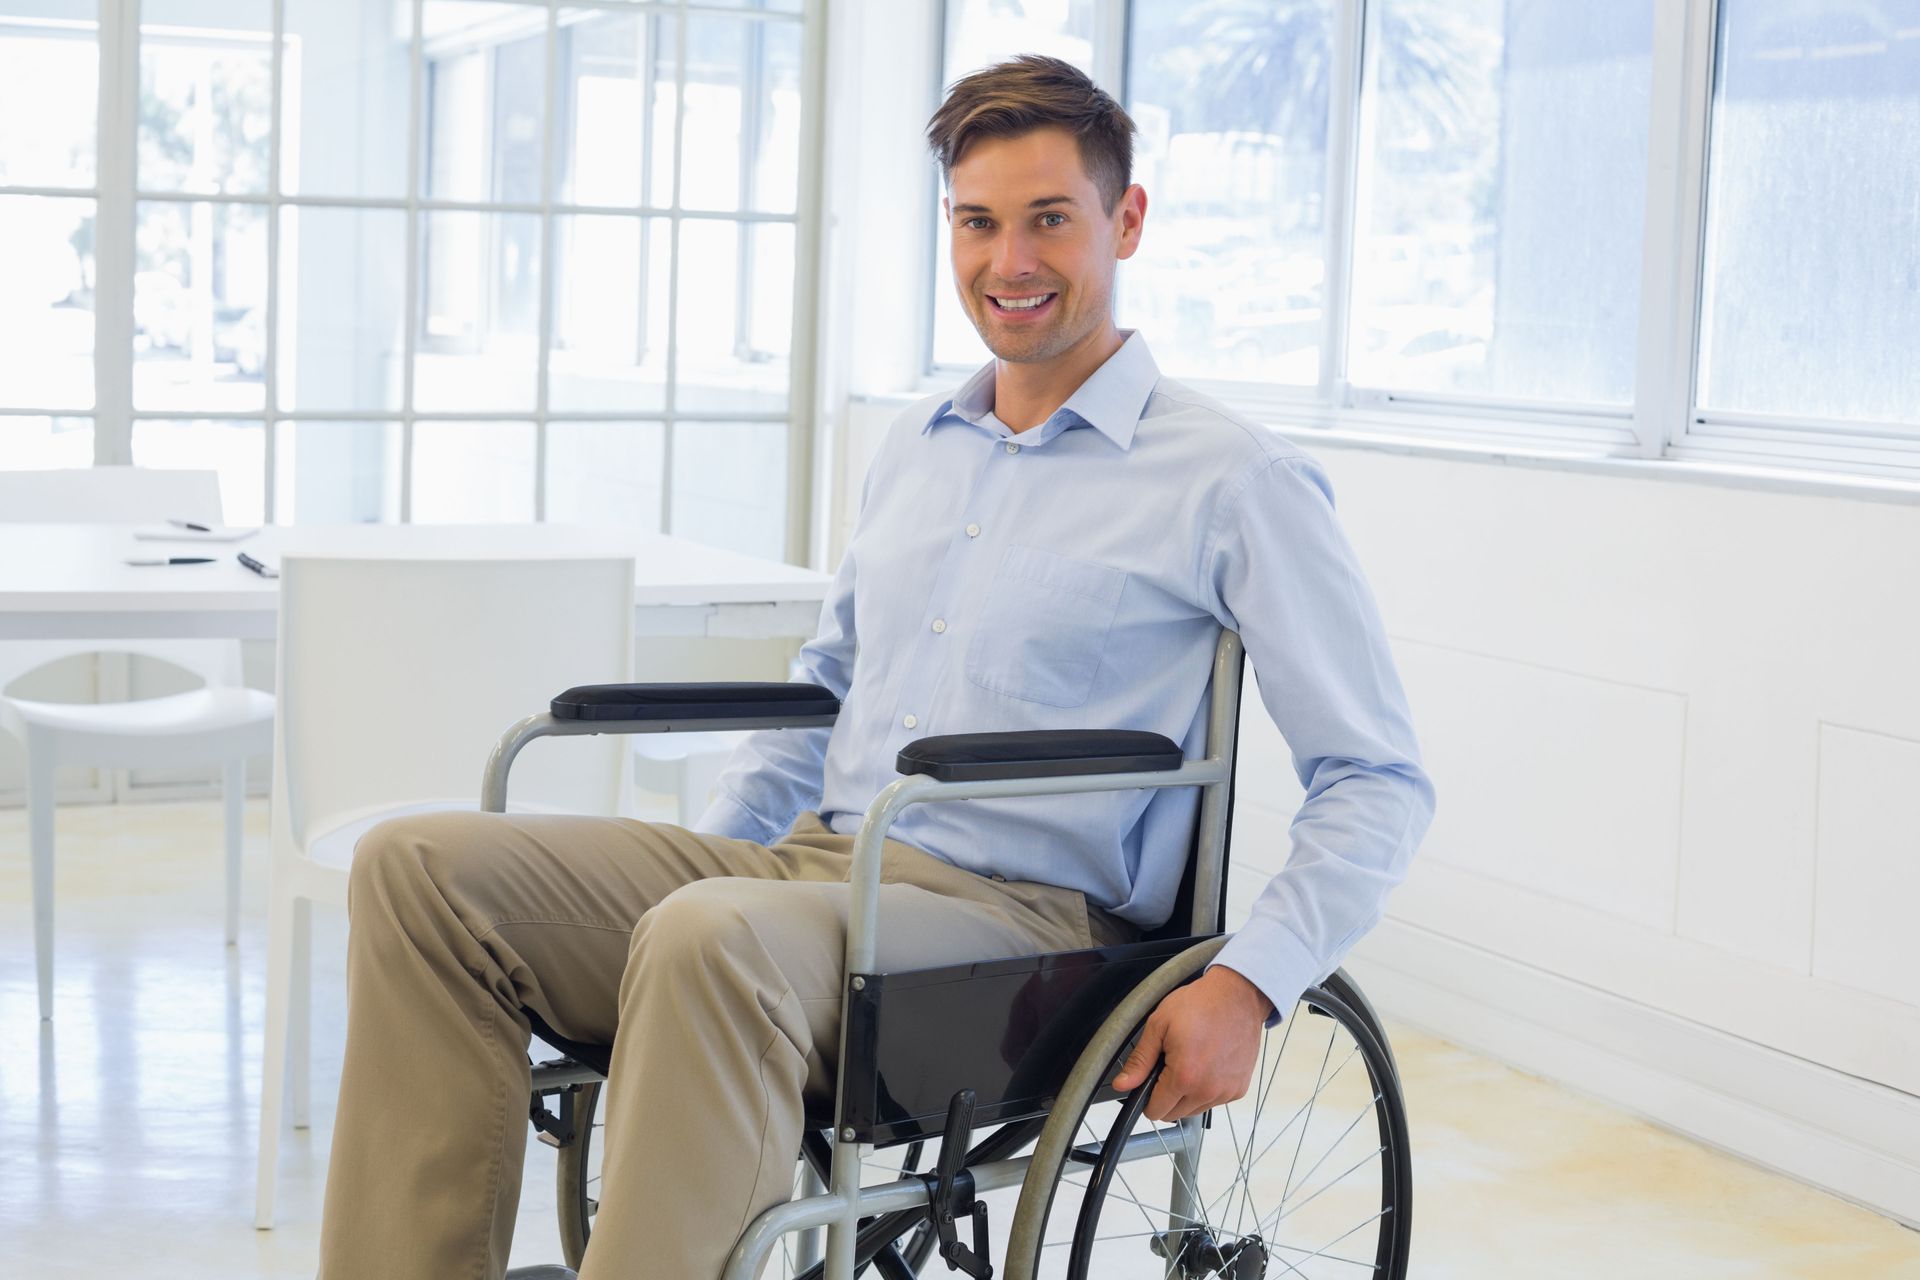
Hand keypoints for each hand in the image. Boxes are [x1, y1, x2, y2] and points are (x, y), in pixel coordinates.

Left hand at [1111, 965, 1273, 1122]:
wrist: (1237, 995)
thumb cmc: (1200, 1004)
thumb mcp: (1159, 1025)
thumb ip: (1140, 1060)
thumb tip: (1122, 1084)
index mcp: (1185, 1076)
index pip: (1156, 1111)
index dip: (1147, 1098)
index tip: (1149, 1081)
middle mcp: (1208, 1090)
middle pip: (1174, 1114)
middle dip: (1166, 1096)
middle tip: (1169, 1065)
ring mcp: (1226, 1091)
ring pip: (1194, 1109)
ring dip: (1187, 1094)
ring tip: (1190, 1062)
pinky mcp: (1239, 1088)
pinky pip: (1214, 1101)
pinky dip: (1206, 1090)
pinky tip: (1207, 1065)